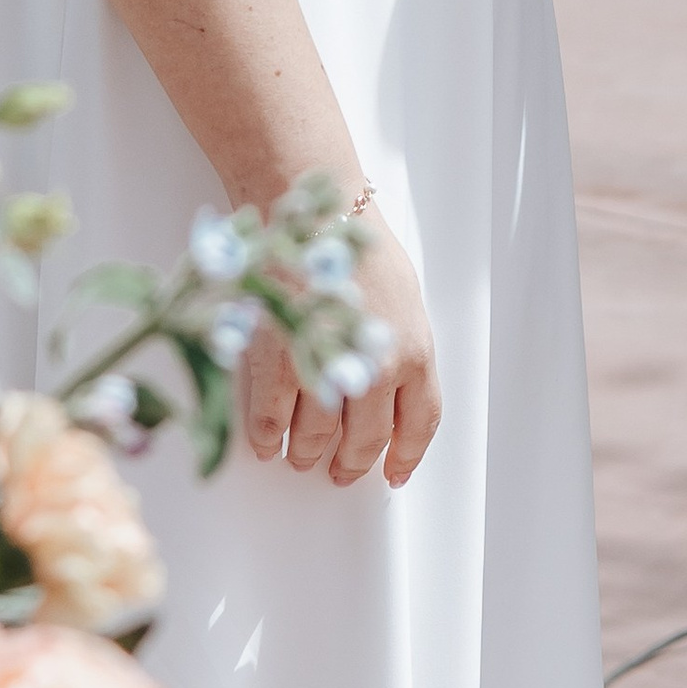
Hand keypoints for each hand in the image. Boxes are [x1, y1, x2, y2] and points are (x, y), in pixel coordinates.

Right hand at [240, 223, 441, 489]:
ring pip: (317, 439)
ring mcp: (328, 370)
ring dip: (307, 453)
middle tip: (338, 470)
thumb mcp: (403, 299)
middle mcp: (378, 369)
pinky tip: (268, 441)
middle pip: (365, 441)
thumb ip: (401, 350)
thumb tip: (392, 394)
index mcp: (415, 351)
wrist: (313, 213)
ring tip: (300, 455)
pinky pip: (272, 423)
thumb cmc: (358, 247)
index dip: (405, 456)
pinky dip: (268, 438)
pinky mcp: (280, 364)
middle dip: (349, 463)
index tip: (393, 474)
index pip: (419, 423)